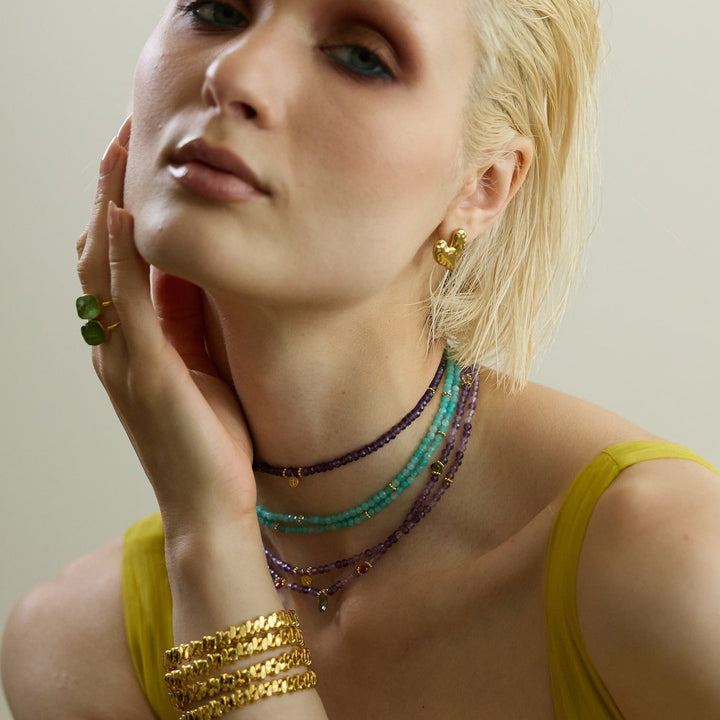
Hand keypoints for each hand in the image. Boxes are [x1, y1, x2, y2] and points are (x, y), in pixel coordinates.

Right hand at [76, 117, 257, 541]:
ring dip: (109, 207)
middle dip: (110, 192)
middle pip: (100, 254)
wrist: (212, 507)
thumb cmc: (211, 441)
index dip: (122, 208)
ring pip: (103, 270)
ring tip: (119, 151)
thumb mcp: (203, 368)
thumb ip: (191, 324)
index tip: (139, 159)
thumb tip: (198, 273)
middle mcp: (118, 346)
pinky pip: (126, 306)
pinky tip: (120, 215)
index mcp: (134, 344)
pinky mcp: (147, 375)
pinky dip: (118, 258)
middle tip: (124, 136)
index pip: (118, 263)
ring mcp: (126, 360)